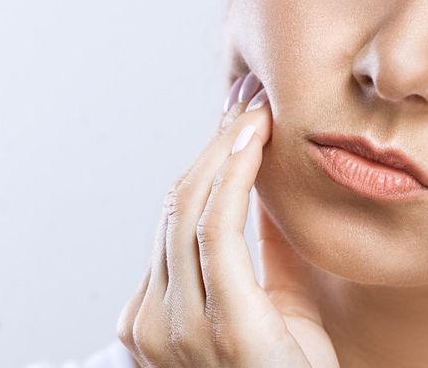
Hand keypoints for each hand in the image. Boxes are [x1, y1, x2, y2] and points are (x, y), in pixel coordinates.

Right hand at [116, 71, 339, 367]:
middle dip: (212, 145)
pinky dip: (232, 175)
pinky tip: (253, 141)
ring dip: (224, 149)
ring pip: (189, 209)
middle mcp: (153, 321)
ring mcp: (178, 327)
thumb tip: (268, 189)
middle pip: (175, 206)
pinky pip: (216, 230)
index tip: (233, 120)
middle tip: (246, 99)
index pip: (173, 219)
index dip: (202, 162)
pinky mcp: (220, 324)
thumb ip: (263, 251)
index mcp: (154, 316)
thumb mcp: (274, 303)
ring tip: (254, 109)